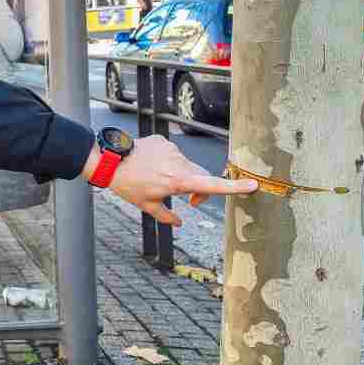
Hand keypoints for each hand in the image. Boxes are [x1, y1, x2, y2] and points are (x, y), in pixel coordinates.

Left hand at [82, 135, 257, 225]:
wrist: (110, 160)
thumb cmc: (128, 185)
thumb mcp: (146, 206)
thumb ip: (167, 216)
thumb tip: (179, 224)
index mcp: (179, 181)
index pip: (212, 185)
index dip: (234, 187)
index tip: (253, 185)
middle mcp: (180, 163)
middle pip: (202, 176)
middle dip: (202, 189)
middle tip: (191, 202)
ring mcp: (173, 150)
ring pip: (187, 165)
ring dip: (182, 175)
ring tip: (159, 180)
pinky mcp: (165, 141)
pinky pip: (174, 154)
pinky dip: (169, 162)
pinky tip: (152, 166)